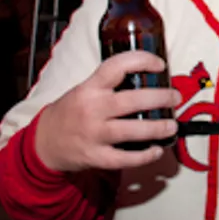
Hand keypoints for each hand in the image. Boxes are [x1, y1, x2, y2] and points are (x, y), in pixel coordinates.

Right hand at [34, 51, 178, 172]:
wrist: (44, 142)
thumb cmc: (70, 112)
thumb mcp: (84, 90)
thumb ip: (109, 85)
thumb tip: (148, 78)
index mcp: (89, 88)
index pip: (117, 66)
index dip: (142, 60)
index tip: (160, 64)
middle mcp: (92, 109)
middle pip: (133, 101)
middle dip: (160, 98)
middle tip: (175, 97)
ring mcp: (94, 135)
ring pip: (133, 130)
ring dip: (158, 128)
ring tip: (172, 124)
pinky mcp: (96, 157)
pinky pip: (125, 159)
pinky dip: (145, 156)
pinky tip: (157, 150)